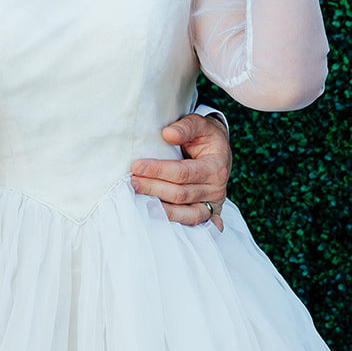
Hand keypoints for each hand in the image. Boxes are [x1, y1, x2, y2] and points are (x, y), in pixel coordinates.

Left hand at [130, 113, 231, 231]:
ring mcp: (213, 204)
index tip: (137, 167)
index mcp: (215, 167)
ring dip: (162, 211)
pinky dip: (179, 226)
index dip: (159, 171)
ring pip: (186, 214)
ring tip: (140, 204)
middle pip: (180, 194)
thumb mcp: (200, 124)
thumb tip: (168, 134)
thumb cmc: (205, 137)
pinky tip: (162, 225)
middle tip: (132, 183)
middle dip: (154, 189)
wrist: (219, 150)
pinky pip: (193, 224)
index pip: (183, 173)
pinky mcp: (209, 213)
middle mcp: (216, 189)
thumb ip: (186, 126)